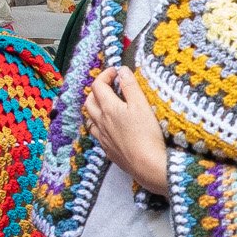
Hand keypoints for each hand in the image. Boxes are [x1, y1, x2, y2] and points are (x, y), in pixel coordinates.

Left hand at [83, 68, 171, 196]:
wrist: (147, 165)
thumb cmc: (146, 134)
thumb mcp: (141, 104)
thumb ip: (130, 86)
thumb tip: (121, 70)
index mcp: (108, 108)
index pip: (98, 85)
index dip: (105, 75)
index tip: (116, 72)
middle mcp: (101, 122)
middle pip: (89, 102)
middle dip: (97, 90)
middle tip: (109, 86)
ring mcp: (103, 138)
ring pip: (90, 120)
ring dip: (95, 109)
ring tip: (106, 105)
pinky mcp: (108, 150)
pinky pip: (97, 134)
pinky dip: (100, 126)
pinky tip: (110, 127)